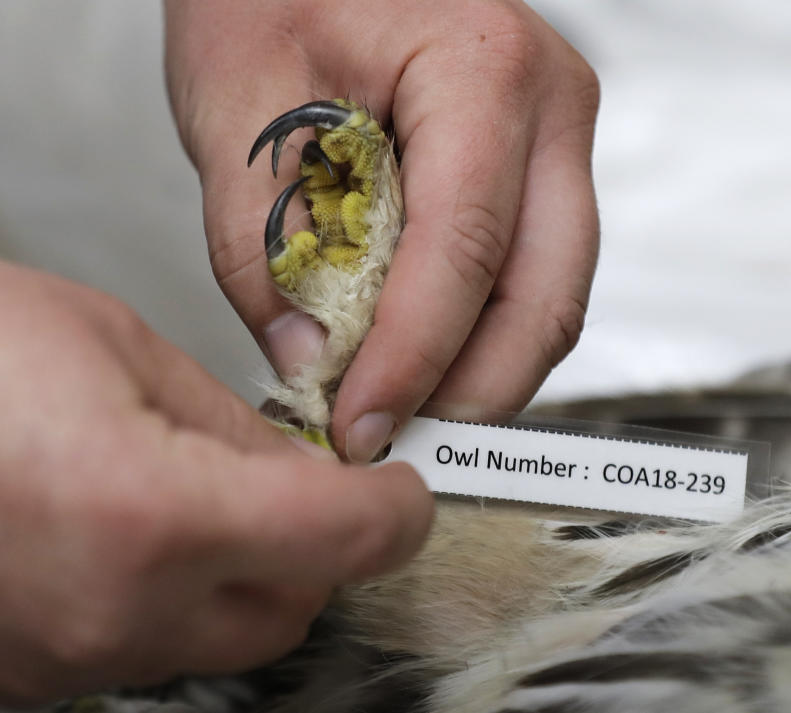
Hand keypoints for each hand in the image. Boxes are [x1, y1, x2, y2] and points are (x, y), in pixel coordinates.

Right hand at [0, 261, 430, 702]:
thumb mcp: (116, 347)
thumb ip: (230, 423)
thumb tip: (302, 467)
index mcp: (145, 513)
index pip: (340, 540)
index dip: (394, 513)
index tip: (404, 492)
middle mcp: (110, 613)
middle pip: (294, 607)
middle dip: (323, 547)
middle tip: (307, 482)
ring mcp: (63, 659)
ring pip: (224, 635)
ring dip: (251, 573)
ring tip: (213, 495)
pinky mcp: (30, 672)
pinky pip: (149, 644)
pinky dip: (177, 595)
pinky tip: (144, 531)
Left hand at [164, 0, 599, 461]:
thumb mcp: (237, 108)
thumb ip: (264, 246)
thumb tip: (311, 365)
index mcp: (483, 68)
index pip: (465, 248)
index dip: (413, 356)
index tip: (359, 423)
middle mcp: (551, 106)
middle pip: (546, 295)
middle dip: (471, 389)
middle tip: (392, 434)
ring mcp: (560, 142)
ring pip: (552, 298)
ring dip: (482, 370)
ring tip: (402, 403)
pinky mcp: (543, 172)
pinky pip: (534, 279)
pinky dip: (484, 333)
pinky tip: (426, 354)